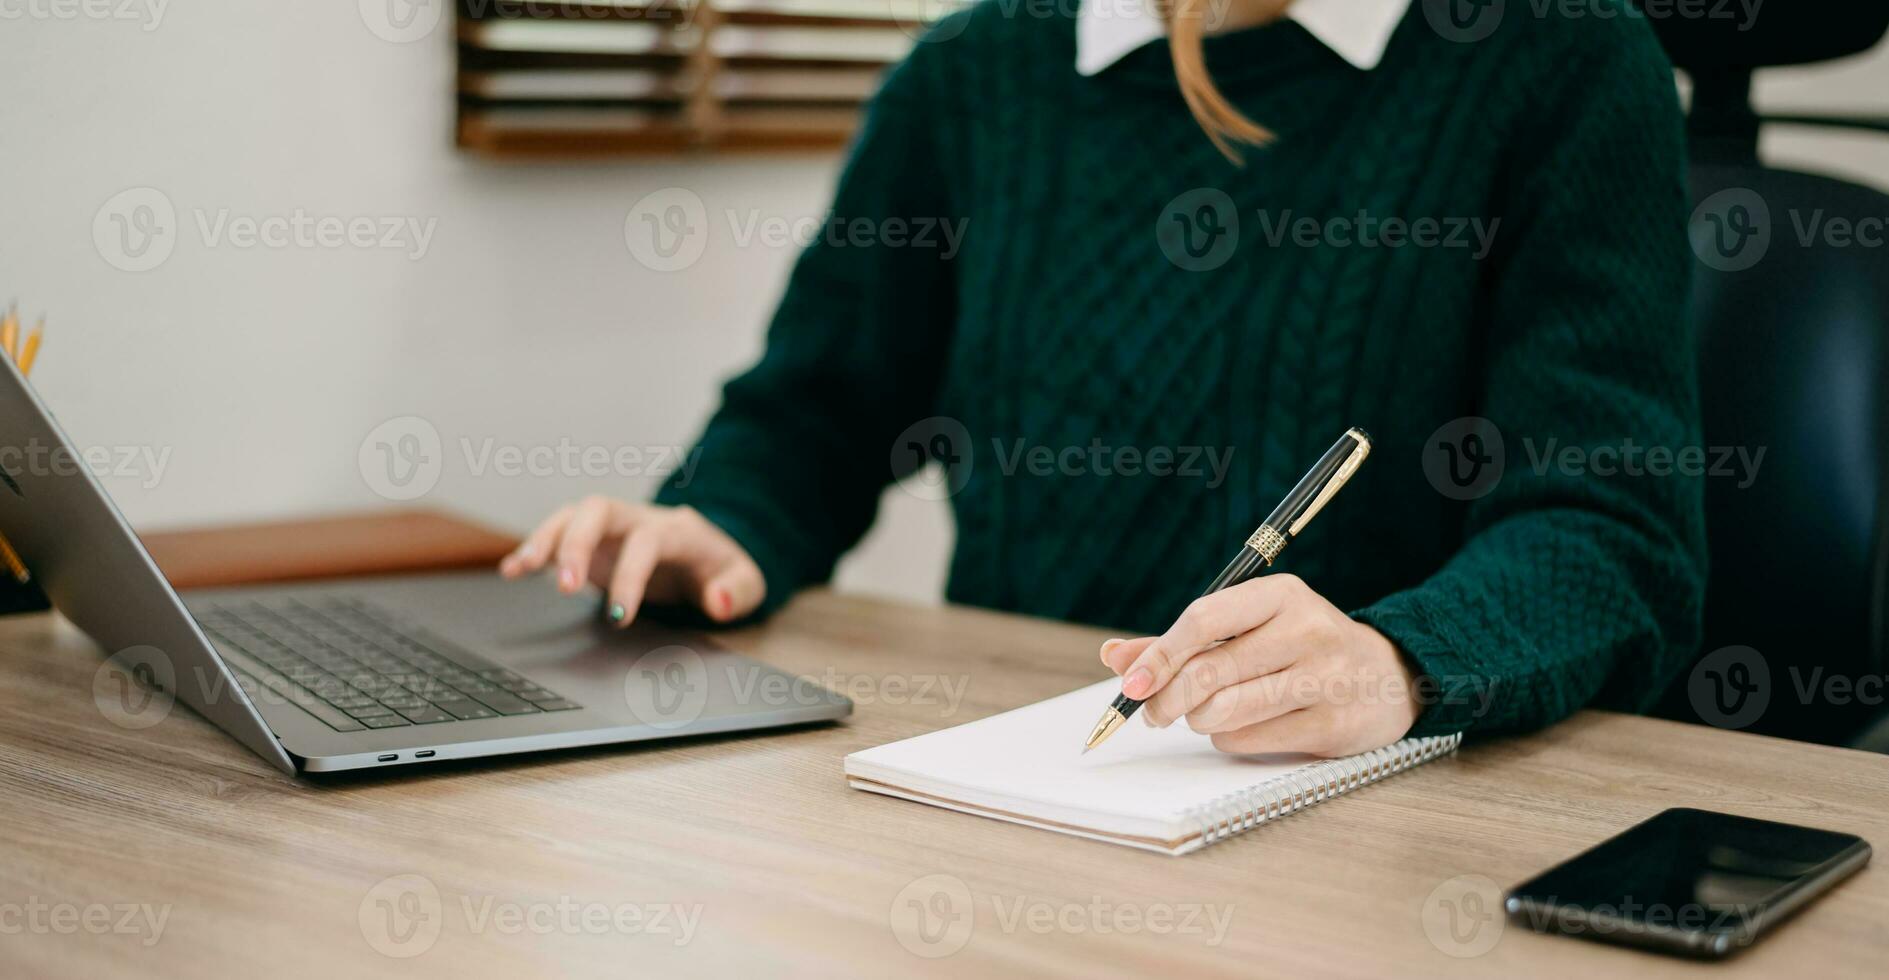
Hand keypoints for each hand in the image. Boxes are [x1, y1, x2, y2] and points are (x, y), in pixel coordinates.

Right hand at [499, 498, 763, 627]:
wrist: (708, 551)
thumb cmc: (722, 568)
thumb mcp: (745, 581)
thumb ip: (737, 591)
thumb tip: (718, 602)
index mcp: (675, 529)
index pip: (646, 543)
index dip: (630, 577)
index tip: (621, 617)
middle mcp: (637, 519)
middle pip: (599, 510)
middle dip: (577, 545)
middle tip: (565, 588)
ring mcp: (610, 527)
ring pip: (572, 516)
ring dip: (545, 540)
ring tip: (520, 569)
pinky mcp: (591, 540)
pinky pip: (557, 534)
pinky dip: (533, 549)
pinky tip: (512, 569)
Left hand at [1099, 575, 1421, 756]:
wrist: (1388, 675)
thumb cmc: (1300, 647)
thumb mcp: (1250, 626)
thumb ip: (1182, 640)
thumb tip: (1115, 656)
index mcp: (1281, 595)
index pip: (1205, 618)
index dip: (1159, 653)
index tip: (1130, 681)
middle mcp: (1306, 630)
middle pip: (1210, 670)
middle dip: (1167, 698)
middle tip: (1152, 712)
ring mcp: (1324, 678)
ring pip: (1226, 710)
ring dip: (1198, 720)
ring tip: (1201, 715)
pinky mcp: (1332, 724)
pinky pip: (1250, 739)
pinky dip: (1228, 739)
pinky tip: (1238, 727)